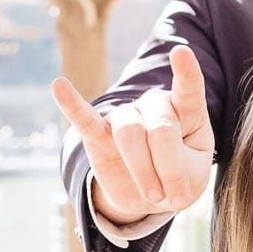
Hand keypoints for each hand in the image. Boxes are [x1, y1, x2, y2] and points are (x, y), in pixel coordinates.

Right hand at [52, 46, 214, 221]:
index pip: (188, 88)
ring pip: (129, 134)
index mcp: (186, 110)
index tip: (181, 52)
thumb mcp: (193, 176)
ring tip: (153, 196)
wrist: (154, 194)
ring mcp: (126, 118)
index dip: (186, 71)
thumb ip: (178, 168)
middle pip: (159, 129)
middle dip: (169, 168)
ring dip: (143, 170)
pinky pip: (85, 118)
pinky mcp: (99, 135)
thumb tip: (155, 176)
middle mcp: (154, 106)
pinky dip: (72, 104)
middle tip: (174, 199)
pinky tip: (59, 86)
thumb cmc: (181, 177)